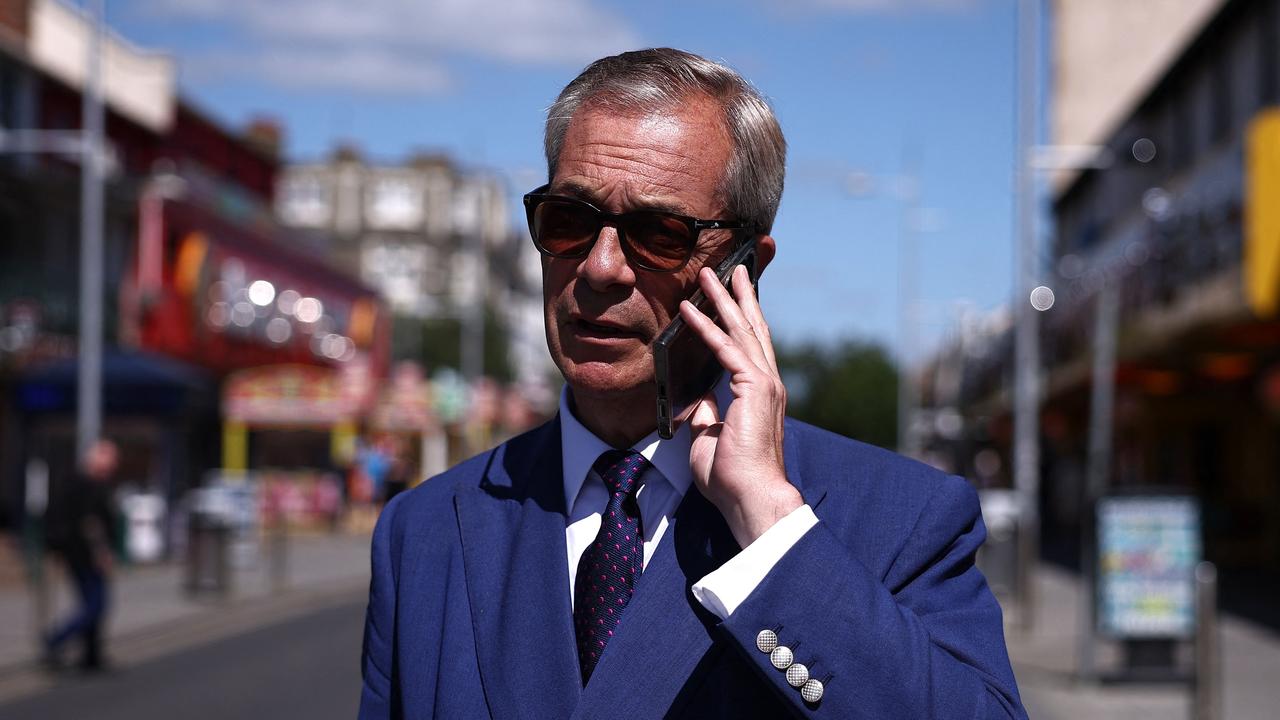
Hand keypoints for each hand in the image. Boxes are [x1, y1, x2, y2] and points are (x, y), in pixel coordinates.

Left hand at [680, 264, 802, 548]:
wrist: (750, 496)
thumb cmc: (732, 477)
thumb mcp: (710, 439)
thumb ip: (707, 415)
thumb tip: (697, 399)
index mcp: (760, 395)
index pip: (750, 348)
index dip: (741, 321)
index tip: (732, 299)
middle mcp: (767, 383)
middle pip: (752, 329)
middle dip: (740, 296)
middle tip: (732, 269)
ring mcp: (763, 383)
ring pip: (741, 329)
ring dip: (723, 299)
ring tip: (711, 273)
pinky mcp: (752, 387)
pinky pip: (724, 347)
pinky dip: (705, 326)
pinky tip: (689, 309)